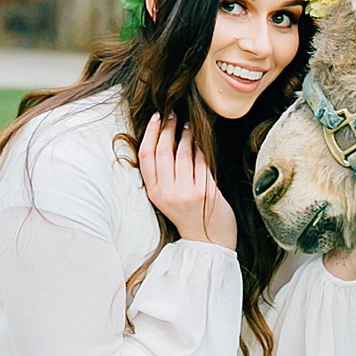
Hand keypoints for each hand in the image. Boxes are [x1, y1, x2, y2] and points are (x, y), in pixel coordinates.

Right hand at [138, 113, 235, 249]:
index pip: (145, 156)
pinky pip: (202, 161)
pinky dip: (201, 147)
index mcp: (154, 193)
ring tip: (188, 124)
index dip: (149, 133)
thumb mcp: (167, 198)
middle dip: (168, 128)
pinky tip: (201, 139)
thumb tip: (163, 136)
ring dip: (186, 134)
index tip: (155, 117)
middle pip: (163, 151)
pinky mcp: (205, 191)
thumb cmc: (189, 214)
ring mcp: (187, 192)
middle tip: (172, 114)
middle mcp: (168, 193)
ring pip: (183, 153)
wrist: (209, 241)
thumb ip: (163, 174)